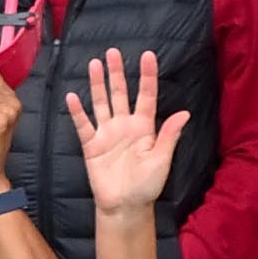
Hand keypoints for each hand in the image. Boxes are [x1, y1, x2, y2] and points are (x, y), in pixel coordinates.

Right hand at [65, 48, 180, 214]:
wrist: (124, 206)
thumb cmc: (147, 186)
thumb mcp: (161, 160)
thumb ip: (169, 136)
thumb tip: (184, 113)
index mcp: (145, 128)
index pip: (146, 96)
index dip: (147, 76)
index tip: (148, 55)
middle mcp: (125, 126)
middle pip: (121, 93)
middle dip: (117, 73)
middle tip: (112, 52)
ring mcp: (107, 134)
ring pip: (101, 103)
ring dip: (97, 84)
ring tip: (94, 65)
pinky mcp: (91, 145)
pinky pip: (83, 125)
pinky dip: (77, 112)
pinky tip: (73, 97)